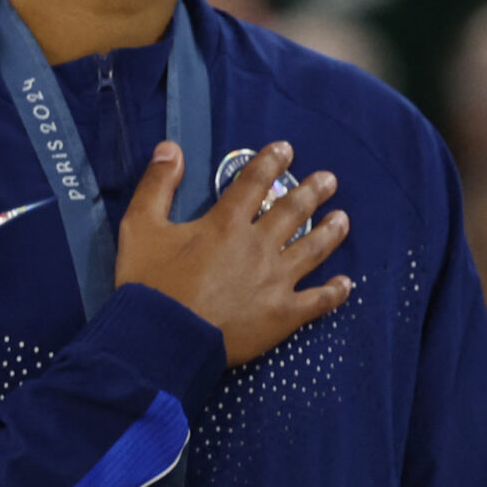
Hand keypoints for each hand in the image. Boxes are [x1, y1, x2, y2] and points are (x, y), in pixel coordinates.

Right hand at [114, 142, 352, 366]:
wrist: (162, 339)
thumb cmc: (149, 284)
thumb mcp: (140, 227)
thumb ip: (156, 185)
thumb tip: (170, 147)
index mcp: (227, 224)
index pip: (254, 183)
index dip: (271, 162)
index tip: (286, 150)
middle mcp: (259, 247)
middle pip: (293, 211)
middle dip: (313, 191)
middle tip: (330, 180)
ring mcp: (276, 281)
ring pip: (313, 250)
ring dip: (330, 232)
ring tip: (343, 219)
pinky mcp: (283, 315)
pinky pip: (317, 301)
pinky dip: (334, 292)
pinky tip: (346, 284)